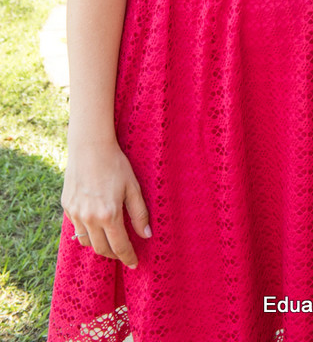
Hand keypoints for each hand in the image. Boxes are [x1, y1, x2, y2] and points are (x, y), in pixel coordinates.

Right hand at [62, 139, 150, 267]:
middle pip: (101, 249)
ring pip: (86, 241)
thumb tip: (146, 235)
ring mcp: (76, 213)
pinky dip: (86, 231)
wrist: (90, 147)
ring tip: (109, 239)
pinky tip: (95, 223)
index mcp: (109, 215)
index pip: (120, 246)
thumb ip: (139, 213)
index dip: (128, 257)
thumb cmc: (115, 164)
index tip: (134, 264)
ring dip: (99, 244)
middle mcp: (90, 218)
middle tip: (123, 252)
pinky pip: (77, 227)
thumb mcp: (133, 187)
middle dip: (114, 254)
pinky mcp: (67, 207)